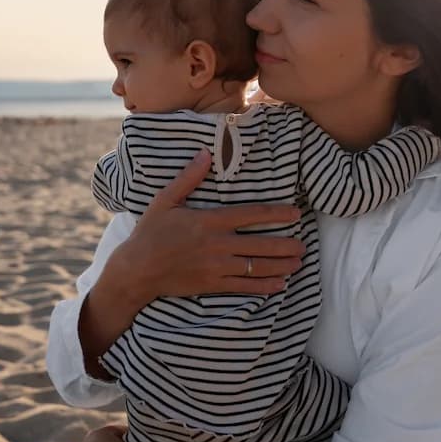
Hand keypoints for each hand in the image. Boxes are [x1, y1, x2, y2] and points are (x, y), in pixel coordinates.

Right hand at [103, 148, 304, 300]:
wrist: (136, 270)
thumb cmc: (150, 233)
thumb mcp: (165, 201)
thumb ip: (188, 179)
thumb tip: (205, 154)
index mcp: (208, 221)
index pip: (250, 215)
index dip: (275, 214)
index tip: (295, 214)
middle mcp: (217, 244)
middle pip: (259, 244)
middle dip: (285, 245)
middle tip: (303, 245)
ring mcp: (216, 267)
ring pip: (255, 267)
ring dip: (280, 266)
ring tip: (298, 263)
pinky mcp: (212, 285)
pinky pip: (243, 287)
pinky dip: (263, 287)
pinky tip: (279, 285)